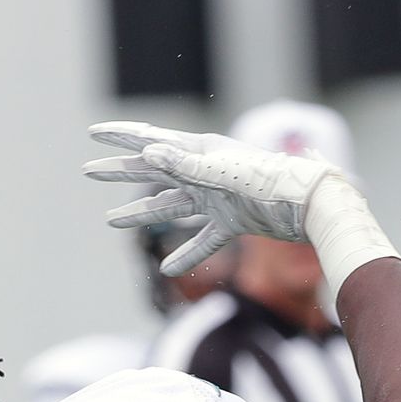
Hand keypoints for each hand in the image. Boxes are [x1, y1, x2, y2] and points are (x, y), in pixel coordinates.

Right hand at [84, 122, 365, 275]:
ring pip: (170, 207)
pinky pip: (203, 241)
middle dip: (121, 172)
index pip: (152, 141)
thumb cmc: (273, 181)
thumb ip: (187, 165)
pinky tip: (170, 269)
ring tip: (111, 221)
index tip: (92, 132)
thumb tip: (150, 152)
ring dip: (142, 215)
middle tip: (89, 171)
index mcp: (201, 152)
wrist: (311, 204)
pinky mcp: (232, 222)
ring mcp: (217, 198)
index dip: (120, 136)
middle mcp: (205, 172)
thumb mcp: (225, 172)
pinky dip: (187, 254)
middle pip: (154, 172)